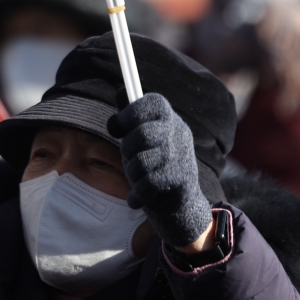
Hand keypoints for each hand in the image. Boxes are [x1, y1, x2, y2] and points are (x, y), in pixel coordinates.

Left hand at [107, 93, 211, 247]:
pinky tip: (137, 198)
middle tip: (128, 158)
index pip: (154, 102)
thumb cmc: (153, 166)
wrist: (180, 208)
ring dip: (133, 173)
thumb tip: (120, 92)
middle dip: (128, 149)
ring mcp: (184, 158)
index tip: (116, 128)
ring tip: (136, 178)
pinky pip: (149, 184)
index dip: (131, 113)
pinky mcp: (183, 182)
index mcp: (169, 120)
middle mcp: (180, 134)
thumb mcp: (140, 139)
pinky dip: (138, 194)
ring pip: (143, 161)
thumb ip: (130, 116)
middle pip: (143, 133)